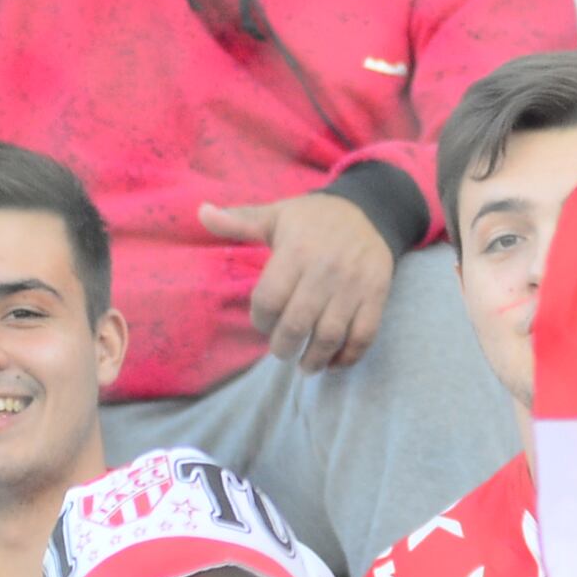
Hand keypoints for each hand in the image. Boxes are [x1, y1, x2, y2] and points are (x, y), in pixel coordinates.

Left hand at [195, 193, 398, 370]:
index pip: (269, 299)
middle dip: (284, 346)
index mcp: (296, 251)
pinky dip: (348, 356)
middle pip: (297, 323)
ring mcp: (354, 285)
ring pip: (330, 335)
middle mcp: (325, 270)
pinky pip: (364, 334)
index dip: (261, 319)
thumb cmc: (314, 217)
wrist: (370, 209)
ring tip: (306, 366)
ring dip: (315, 359)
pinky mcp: (376, 295)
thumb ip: (239, 221)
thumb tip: (201, 213)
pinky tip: (334, 362)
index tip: (262, 322)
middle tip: (281, 350)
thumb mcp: (275, 214)